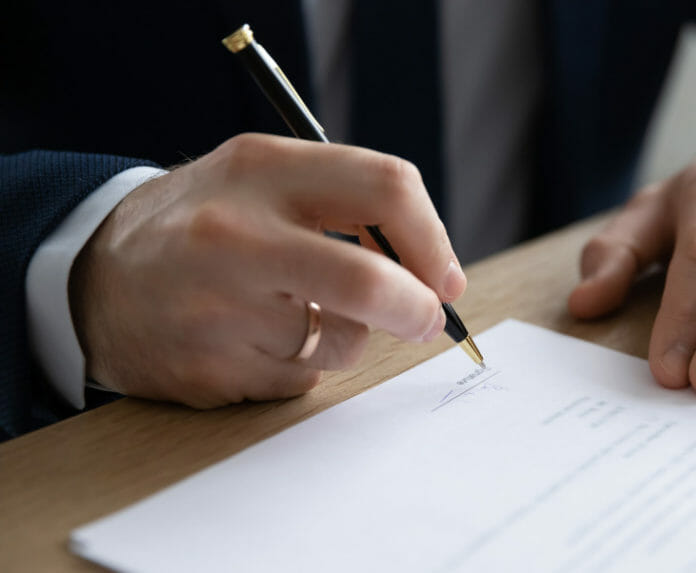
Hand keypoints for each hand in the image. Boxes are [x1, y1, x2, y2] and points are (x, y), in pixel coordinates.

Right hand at [69, 133, 464, 407]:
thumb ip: (346, 204)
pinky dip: (302, 366)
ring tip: (292, 314)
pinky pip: (303, 380)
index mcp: (261, 168)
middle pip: (372, 282)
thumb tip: (433, 270)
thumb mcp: (263, 180)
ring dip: (346, 337)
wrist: (93, 278)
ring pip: (344, 341)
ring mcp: (218, 308)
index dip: (433, 238)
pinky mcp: (210, 370)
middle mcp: (236, 235)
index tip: (444, 274)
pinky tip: (255, 341)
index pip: (387, 187)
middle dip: (418, 310)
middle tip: (426, 319)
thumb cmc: (203, 226)